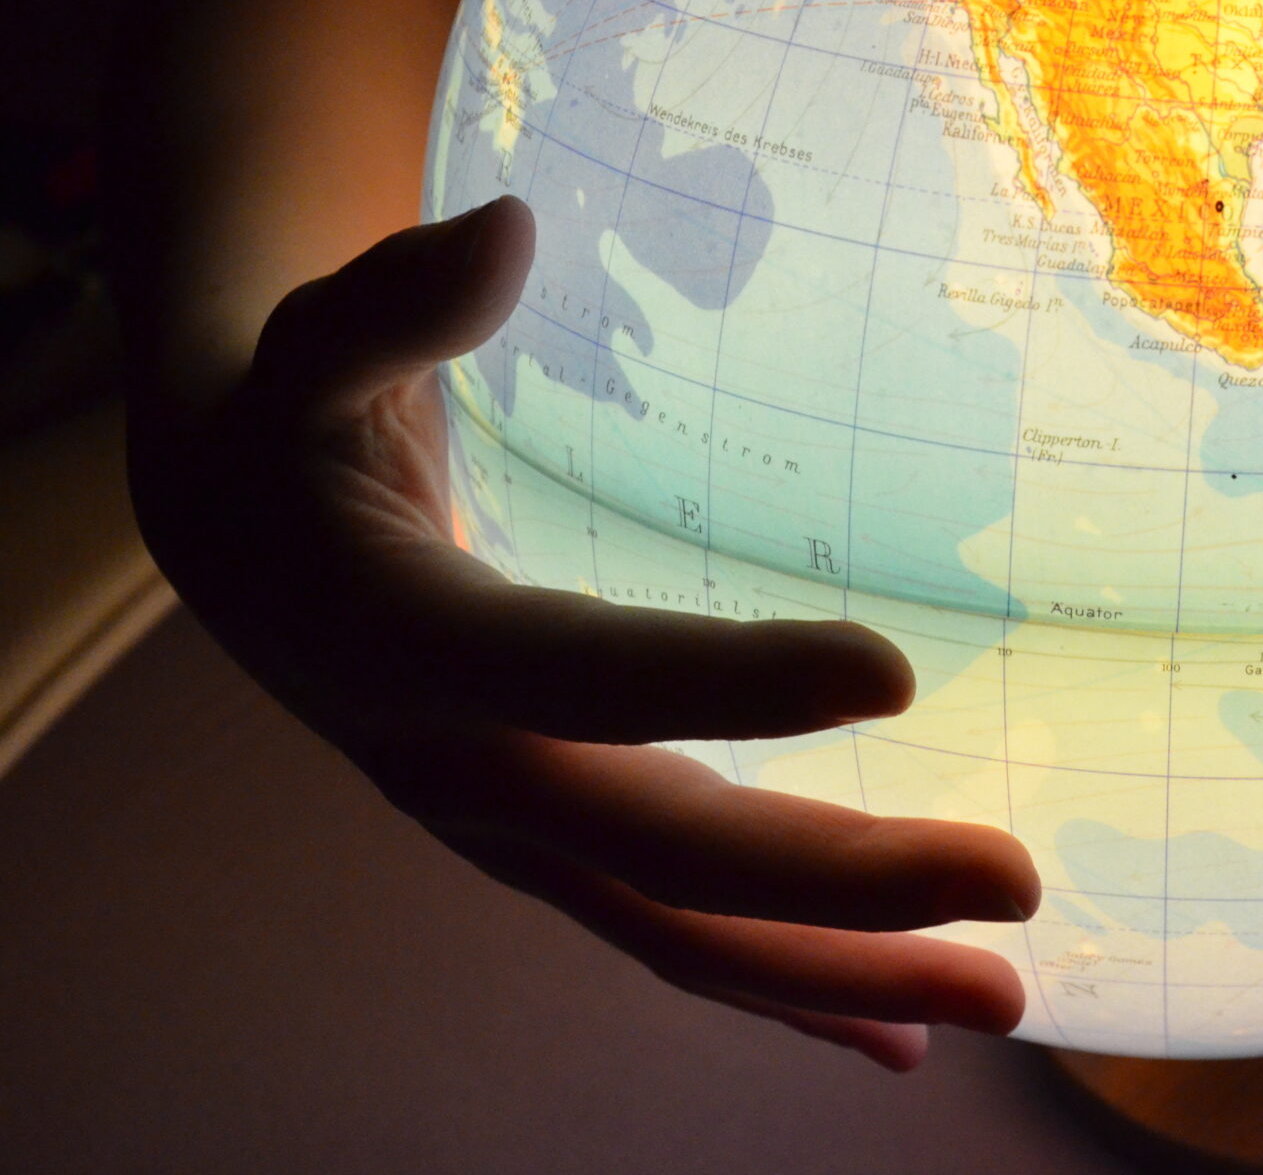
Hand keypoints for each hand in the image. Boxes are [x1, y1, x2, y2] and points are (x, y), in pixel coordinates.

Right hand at [126, 198, 1039, 1069]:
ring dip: (845, 973)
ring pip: (683, 932)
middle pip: (664, 853)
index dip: (731, 684)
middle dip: (841, 884)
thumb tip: (502, 232)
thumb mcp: (307, 346)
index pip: (586, 678)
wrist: (244, 547)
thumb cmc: (295, 421)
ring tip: (1005, 991)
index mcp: (411, 643)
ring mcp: (511, 832)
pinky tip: (904, 1030)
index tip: (894, 669)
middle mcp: (463, 770)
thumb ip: (393, 304)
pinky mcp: (552, 850)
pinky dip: (789, 995)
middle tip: (1016, 881)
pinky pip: (674, 941)